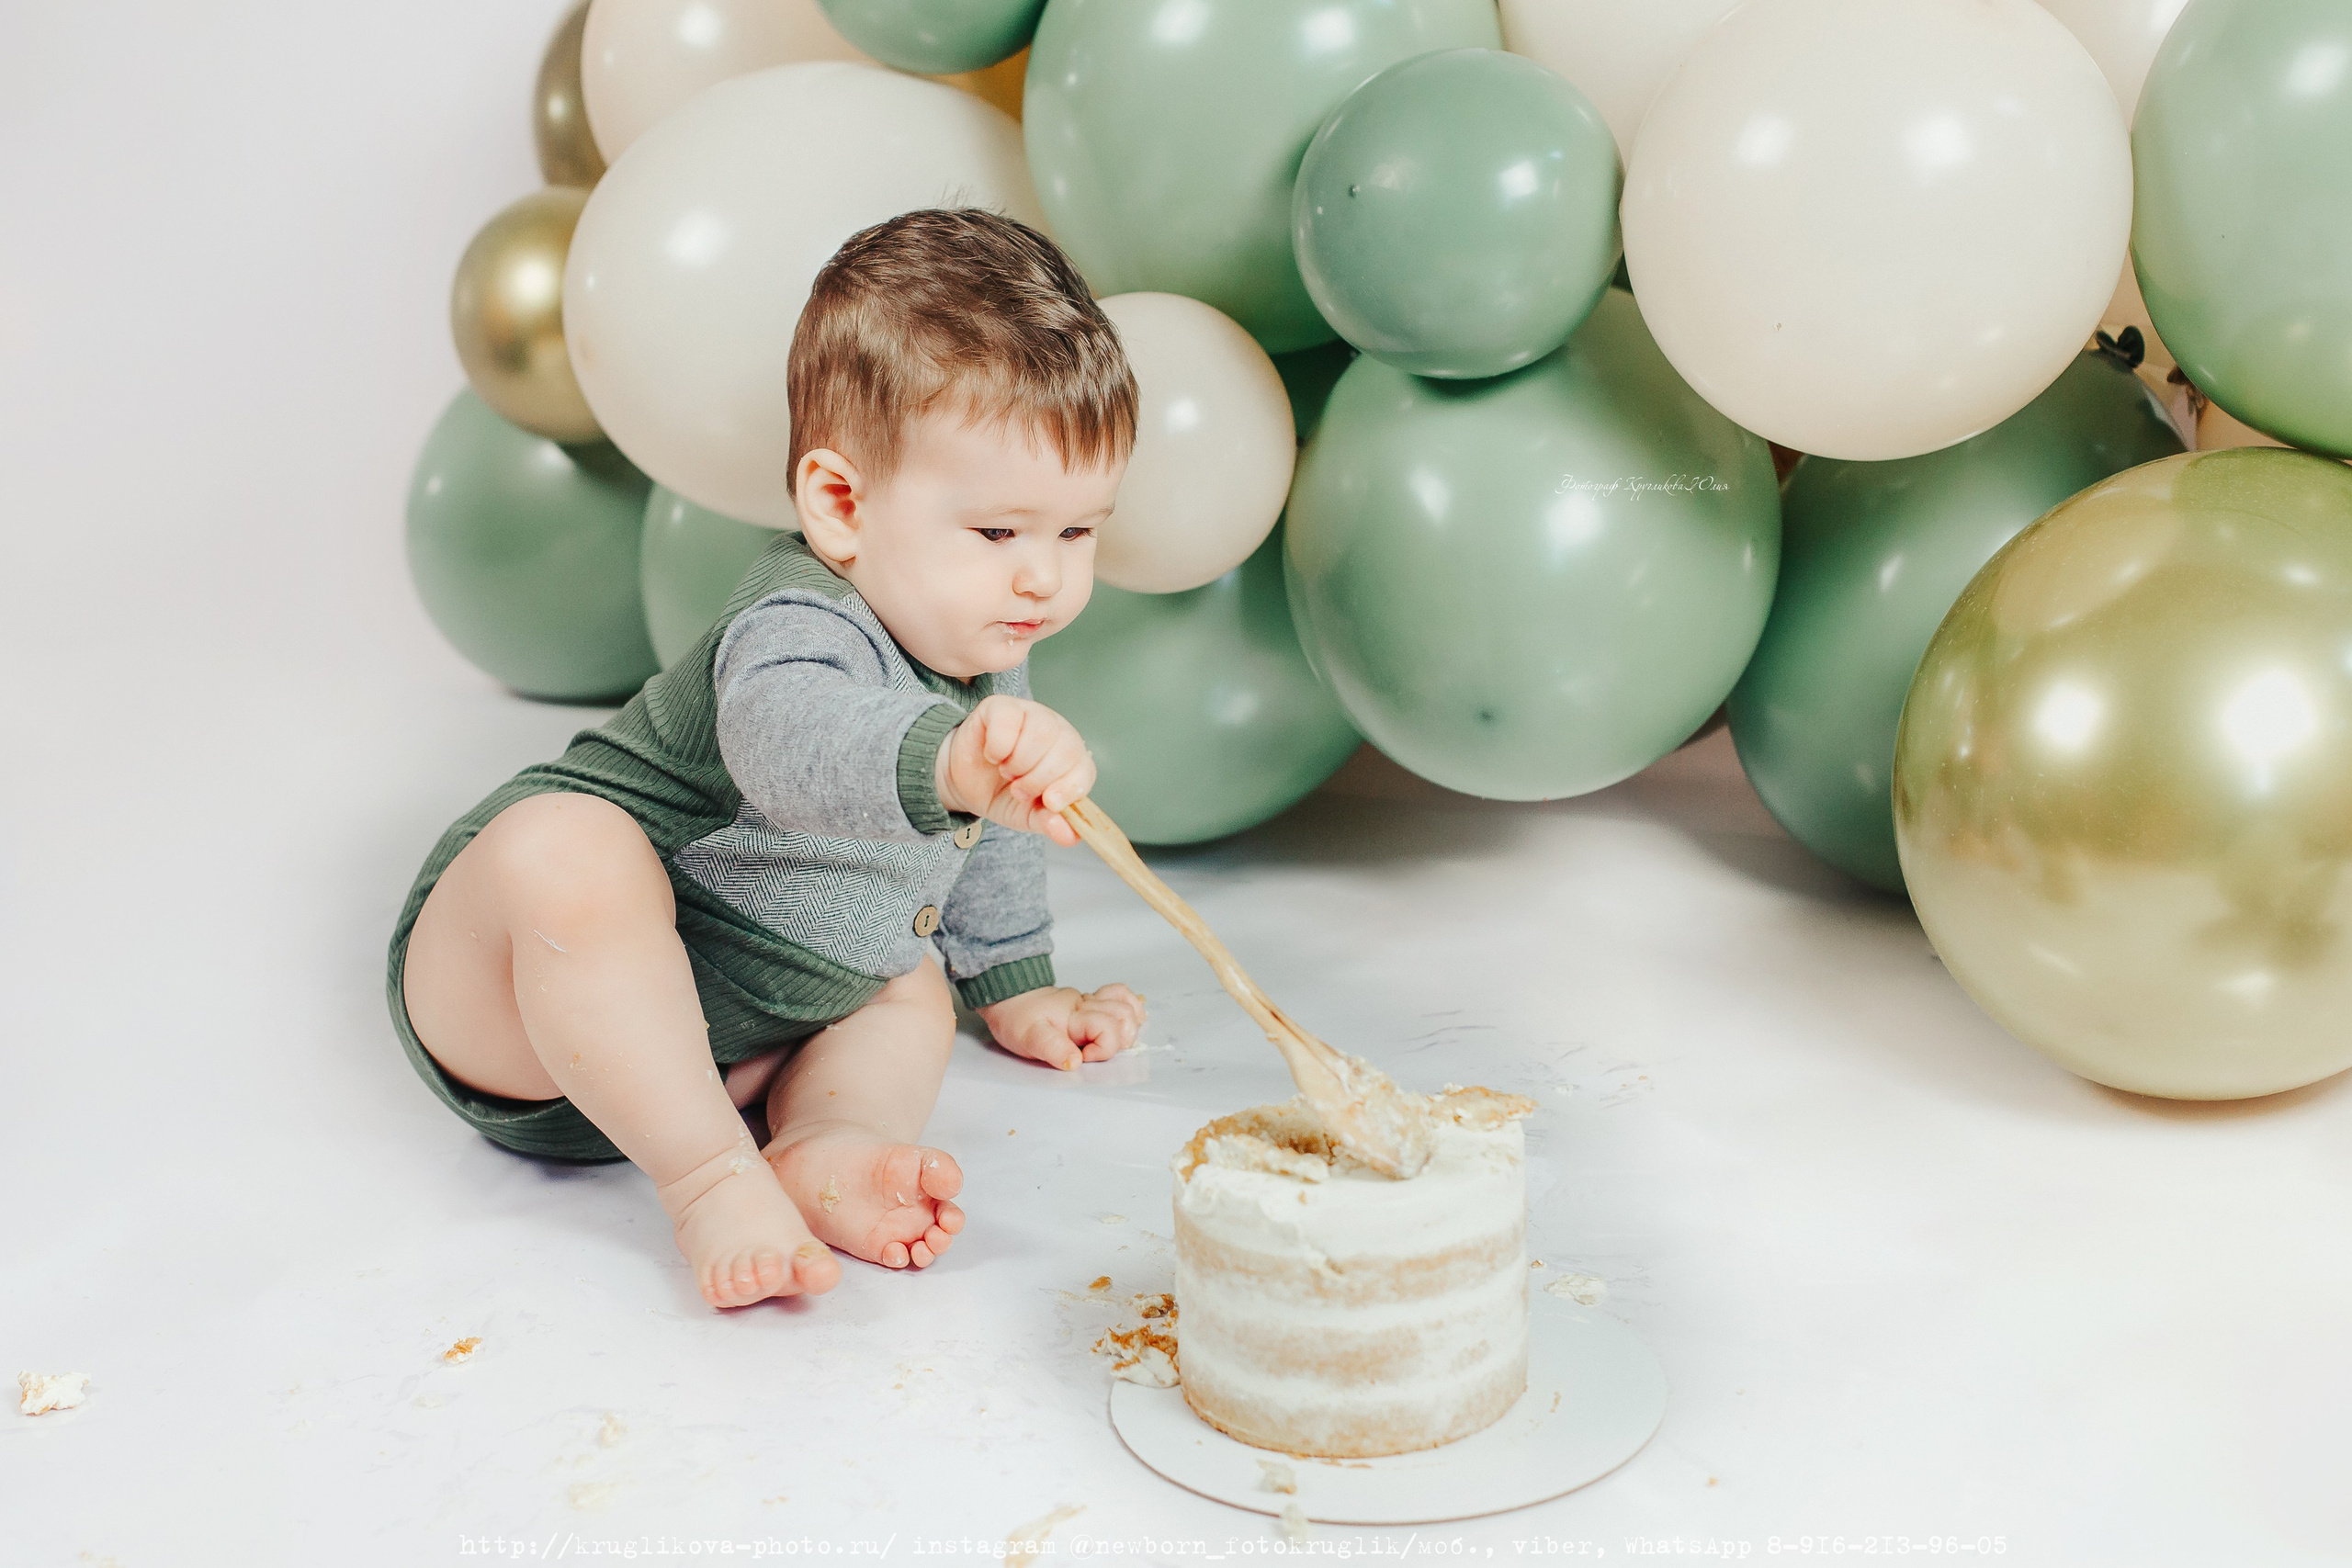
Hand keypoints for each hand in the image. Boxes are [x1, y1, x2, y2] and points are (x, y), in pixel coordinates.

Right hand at [936, 695, 1094, 846]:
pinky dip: (997, 748)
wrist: (963, 783)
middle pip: (1065, 751)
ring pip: (1039, 736)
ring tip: (1007, 772)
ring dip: (1018, 765)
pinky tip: (993, 754)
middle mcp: (1056, 731)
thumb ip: (1049, 823)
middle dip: (1037, 780)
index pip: (1084, 768)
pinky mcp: (1001, 706)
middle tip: (1018, 789)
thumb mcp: (1027, 815)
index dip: (1070, 788)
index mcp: (1070, 758)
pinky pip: (1007, 724)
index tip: (1049, 802)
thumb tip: (1069, 836)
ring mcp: (1030, 713)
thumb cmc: (1002, 793)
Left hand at [977, 984, 1146, 1070]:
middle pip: (1124, 1016)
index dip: (1103, 1050)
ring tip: (1116, 1040)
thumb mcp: (1028, 1037)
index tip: (1083, 1058)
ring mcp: (1089, 1001)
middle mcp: (1086, 1005)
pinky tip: (1131, 1018)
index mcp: (1074, 1016)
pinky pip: (1118, 996)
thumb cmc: (1016, 1019)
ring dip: (1129, 1024)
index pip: (1108, 1029)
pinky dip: (1130, 1007)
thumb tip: (1075, 1063)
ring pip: (1125, 1005)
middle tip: (1097, 1051)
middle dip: (1121, 1039)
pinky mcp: (1088, 1001)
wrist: (1006, 997)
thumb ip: (1053, 1049)